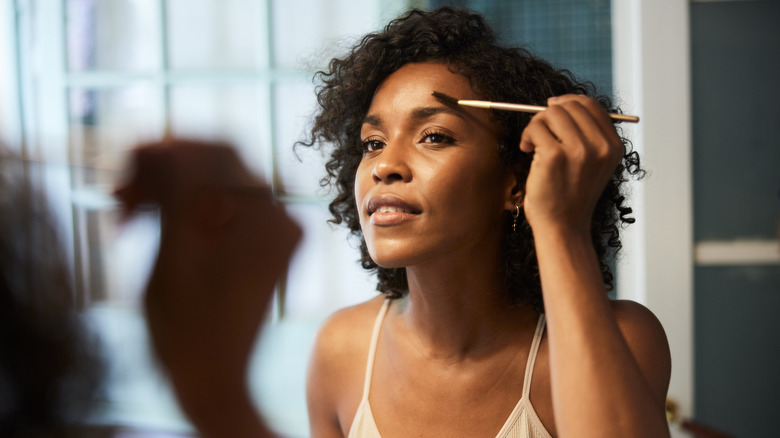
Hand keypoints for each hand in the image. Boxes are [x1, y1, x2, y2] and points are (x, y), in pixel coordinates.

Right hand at [115, 139, 299, 434]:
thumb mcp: (173, 256)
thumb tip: (169, 144)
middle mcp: (281, 219)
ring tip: (125, 216)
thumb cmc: (188, 330)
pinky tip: (150, 226)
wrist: (210, 378)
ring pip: (212, 186)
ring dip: (166, 192)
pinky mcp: (261, 245)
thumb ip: (176, 194)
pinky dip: (184, 211)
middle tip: (121, 193)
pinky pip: (220, 209)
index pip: (220, 152)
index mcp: (269, 219)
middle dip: (162, 173)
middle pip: (216, 167)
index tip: (129, 159)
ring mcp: (274, 232)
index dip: (170, 148)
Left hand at [519, 94, 623, 233]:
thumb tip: (561, 103)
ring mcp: (579, 150)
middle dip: (549, 115)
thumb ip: (587, 135)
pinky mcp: (555, 156)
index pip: (591, 105)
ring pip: (552, 113)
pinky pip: (536, 128)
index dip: (568, 102)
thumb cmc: (570, 197)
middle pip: (570, 106)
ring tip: (533, 144)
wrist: (563, 227)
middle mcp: (600, 147)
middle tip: (539, 133)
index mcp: (613, 146)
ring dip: (536, 125)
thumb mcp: (591, 164)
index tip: (551, 109)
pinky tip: (527, 150)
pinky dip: (527, 136)